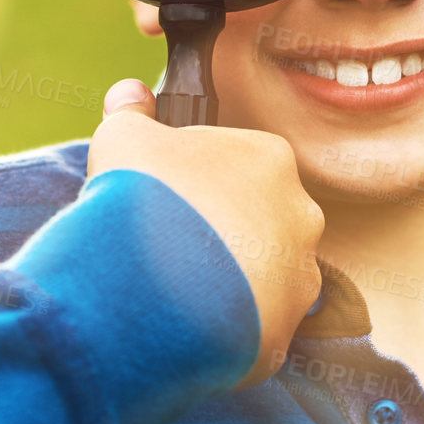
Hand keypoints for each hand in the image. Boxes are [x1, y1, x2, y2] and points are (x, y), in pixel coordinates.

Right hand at [86, 78, 323, 387]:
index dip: (199, 183)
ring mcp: (299, 276)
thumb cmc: (139, 197)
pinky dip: (227, 329)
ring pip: (264, 278)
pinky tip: (188, 327)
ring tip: (177, 292)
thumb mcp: (123, 138)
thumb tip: (130, 93)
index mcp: (271, 159)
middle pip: (260, 221)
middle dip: (221, 233)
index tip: (168, 200)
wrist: (146, 283)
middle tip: (172, 247)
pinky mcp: (285, 330)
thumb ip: (131, 112)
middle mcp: (300, 214)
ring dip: (230, 283)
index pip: (241, 166)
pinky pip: (256, 327)